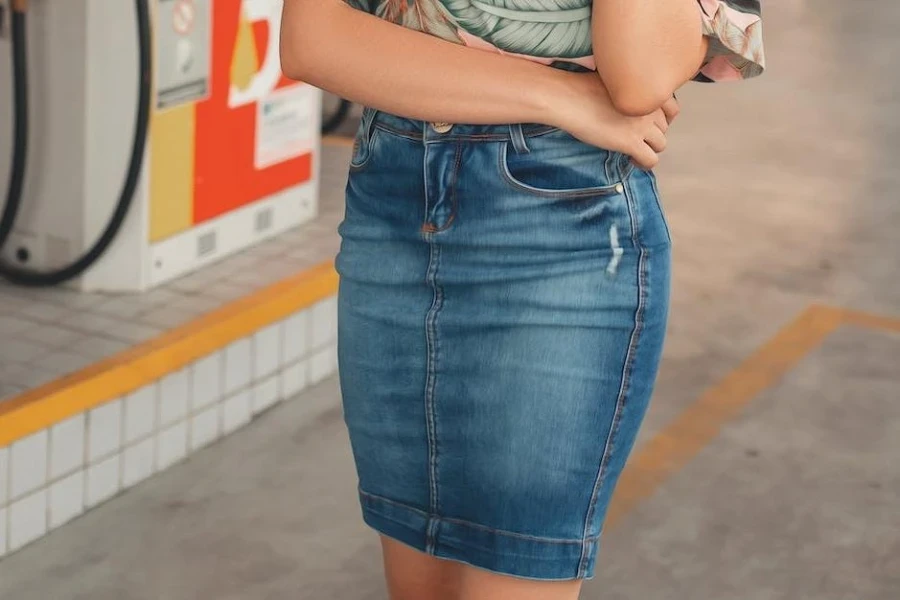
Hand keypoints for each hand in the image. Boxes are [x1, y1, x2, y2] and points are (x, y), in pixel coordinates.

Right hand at [549, 72, 678, 169]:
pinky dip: (644, 163)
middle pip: (665, 128)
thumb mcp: (614, 81)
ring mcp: (642, 125)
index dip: (661, 119)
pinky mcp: (631, 142)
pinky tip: (631, 159)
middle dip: (652, 134)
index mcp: (647, 89)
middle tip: (635, 138)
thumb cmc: (582, 88)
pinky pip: (651, 160)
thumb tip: (630, 106)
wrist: (568, 98)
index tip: (649, 125)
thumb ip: (630, 91)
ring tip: (633, 151)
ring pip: (661, 144)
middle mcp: (650, 106)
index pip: (672, 108)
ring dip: (649, 149)